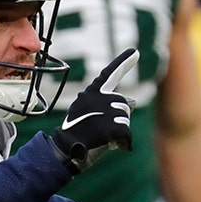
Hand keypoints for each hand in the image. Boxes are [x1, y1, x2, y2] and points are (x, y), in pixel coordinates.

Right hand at [50, 48, 138, 173]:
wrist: (65, 150)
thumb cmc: (79, 132)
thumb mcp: (92, 114)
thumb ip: (109, 105)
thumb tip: (133, 101)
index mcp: (91, 92)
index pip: (109, 74)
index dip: (123, 63)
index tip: (136, 51)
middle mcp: (97, 98)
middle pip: (124, 103)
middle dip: (119, 116)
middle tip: (102, 128)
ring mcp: (104, 111)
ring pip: (126, 118)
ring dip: (120, 130)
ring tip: (104, 137)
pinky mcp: (110, 127)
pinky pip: (127, 133)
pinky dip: (125, 142)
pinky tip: (115, 146)